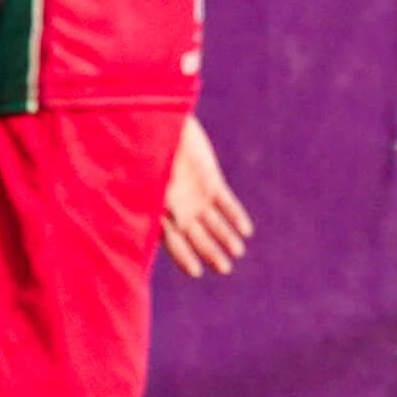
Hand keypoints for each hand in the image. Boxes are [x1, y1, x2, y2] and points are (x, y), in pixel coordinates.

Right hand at [160, 115, 253, 277]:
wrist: (162, 124)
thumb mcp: (156, 179)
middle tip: (225, 268)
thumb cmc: (150, 153)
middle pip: (197, 236)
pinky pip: (226, 203)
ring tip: (238, 250)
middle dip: (210, 252)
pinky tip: (246, 230)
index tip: (196, 272)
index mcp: (161, 212)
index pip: (173, 241)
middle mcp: (180, 208)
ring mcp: (197, 196)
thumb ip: (167, 200)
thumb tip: (179, 224)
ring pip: (214, 223)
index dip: (183, 256)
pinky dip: (235, 215)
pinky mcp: (212, 181)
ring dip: (226, 237)